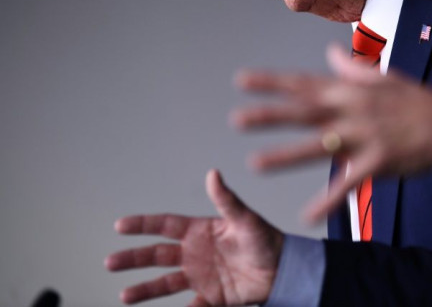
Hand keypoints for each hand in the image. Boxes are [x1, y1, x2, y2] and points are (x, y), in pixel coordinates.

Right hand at [105, 170, 282, 305]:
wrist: (284, 269)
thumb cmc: (266, 239)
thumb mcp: (245, 219)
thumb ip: (227, 200)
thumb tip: (213, 173)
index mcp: (200, 231)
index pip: (165, 225)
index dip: (143, 225)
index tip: (119, 225)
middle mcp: (195, 253)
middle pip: (157, 255)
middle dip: (134, 258)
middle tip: (110, 262)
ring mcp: (200, 275)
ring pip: (165, 283)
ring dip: (145, 289)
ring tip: (124, 295)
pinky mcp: (211, 297)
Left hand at [231, 44, 431, 222]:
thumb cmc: (420, 101)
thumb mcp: (386, 77)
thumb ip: (352, 69)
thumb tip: (330, 52)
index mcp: (352, 90)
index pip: (304, 83)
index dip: (272, 82)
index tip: (242, 81)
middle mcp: (353, 110)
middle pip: (304, 112)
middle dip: (270, 115)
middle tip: (237, 120)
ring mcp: (365, 136)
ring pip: (318, 147)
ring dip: (285, 156)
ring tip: (256, 164)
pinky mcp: (379, 162)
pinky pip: (349, 185)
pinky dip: (328, 201)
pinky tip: (306, 216)